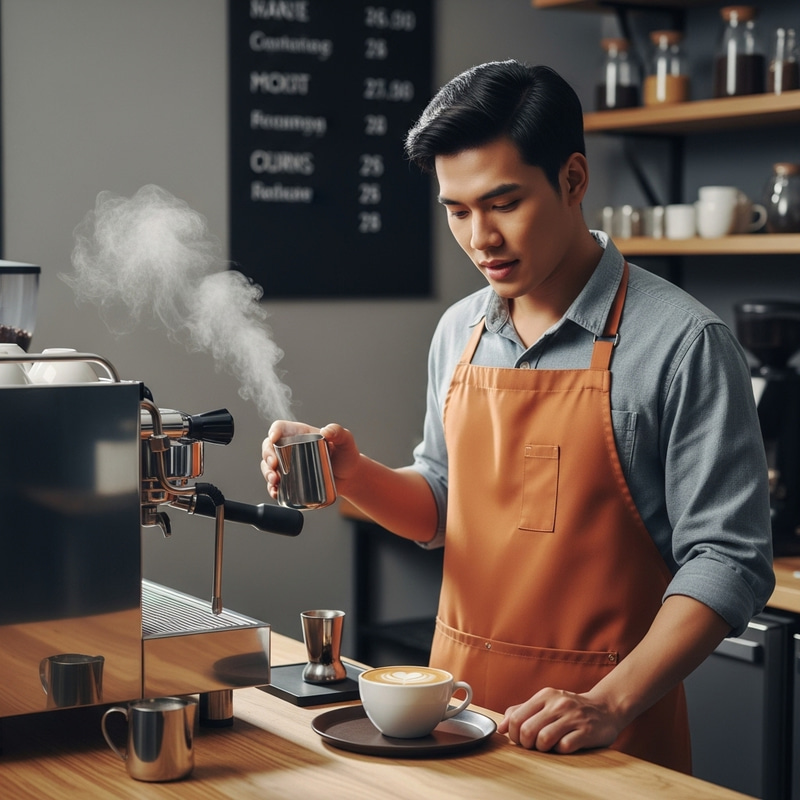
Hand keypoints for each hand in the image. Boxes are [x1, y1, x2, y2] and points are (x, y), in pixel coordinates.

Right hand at [260, 421, 360, 500]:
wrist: (350, 477)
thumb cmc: (346, 455)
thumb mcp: (345, 441)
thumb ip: (339, 432)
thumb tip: (326, 430)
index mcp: (300, 434)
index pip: (280, 428)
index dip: (273, 431)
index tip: (274, 439)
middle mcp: (290, 448)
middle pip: (269, 447)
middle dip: (267, 455)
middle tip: (274, 465)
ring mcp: (288, 465)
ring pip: (268, 466)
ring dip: (267, 472)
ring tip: (275, 480)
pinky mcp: (290, 481)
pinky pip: (275, 484)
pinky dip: (272, 488)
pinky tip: (275, 492)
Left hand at [497, 687, 621, 753]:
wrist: (605, 708)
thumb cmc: (570, 708)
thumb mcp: (546, 702)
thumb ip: (521, 711)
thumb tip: (501, 727)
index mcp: (544, 696)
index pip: (517, 718)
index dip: (514, 734)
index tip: (521, 739)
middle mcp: (558, 704)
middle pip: (528, 730)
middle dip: (526, 744)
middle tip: (534, 745)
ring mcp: (572, 717)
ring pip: (544, 739)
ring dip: (542, 748)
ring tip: (548, 746)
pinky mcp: (586, 731)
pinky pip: (564, 746)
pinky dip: (560, 750)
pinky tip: (564, 746)